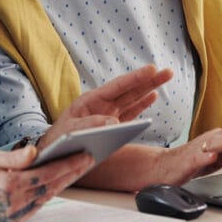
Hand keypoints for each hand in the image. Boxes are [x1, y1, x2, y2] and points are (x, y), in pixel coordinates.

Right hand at [0, 145, 93, 221]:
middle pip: (51, 185)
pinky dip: (51, 192)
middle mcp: (14, 203)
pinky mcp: (15, 221)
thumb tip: (34, 152)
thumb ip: (14, 157)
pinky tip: (60, 181)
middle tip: (89, 159)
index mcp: (9, 185)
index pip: (47, 173)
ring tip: (79, 167)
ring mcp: (15, 214)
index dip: (67, 164)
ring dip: (64, 181)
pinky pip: (38, 204)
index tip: (84, 155)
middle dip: (72, 171)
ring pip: (47, 196)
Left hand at [38, 64, 172, 148]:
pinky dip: (142, 105)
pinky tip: (153, 96)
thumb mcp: (69, 131)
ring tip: (165, 77)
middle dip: (149, 80)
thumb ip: (89, 126)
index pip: (118, 87)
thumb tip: (114, 123)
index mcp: (91, 101)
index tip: (152, 69)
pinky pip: (130, 113)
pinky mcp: (112, 125)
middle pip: (130, 90)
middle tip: (167, 71)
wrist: (53, 152)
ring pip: (133, 99)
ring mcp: (108, 114)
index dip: (135, 78)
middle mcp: (102, 105)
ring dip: (149, 89)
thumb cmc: (59, 139)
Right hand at [160, 126, 221, 185]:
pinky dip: (205, 156)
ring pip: (214, 141)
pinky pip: (197, 157)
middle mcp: (211, 140)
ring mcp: (199, 149)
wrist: (166, 167)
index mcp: (220, 139)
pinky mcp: (188, 160)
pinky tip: (212, 157)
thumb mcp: (217, 158)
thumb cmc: (192, 161)